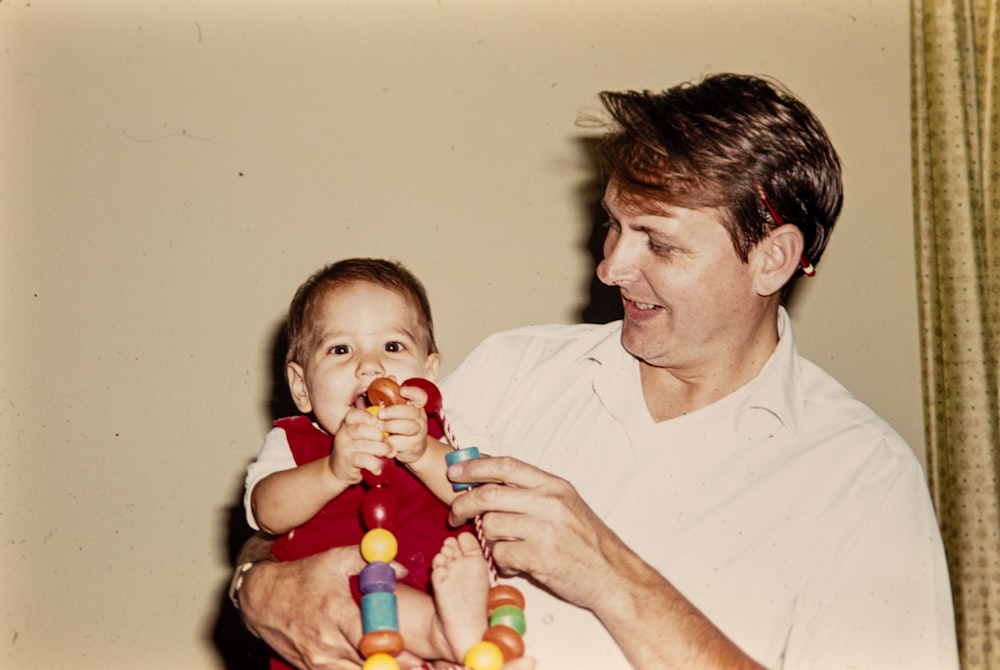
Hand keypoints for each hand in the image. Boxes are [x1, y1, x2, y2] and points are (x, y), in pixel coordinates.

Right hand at [239, 544, 423, 669]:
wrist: (262, 600)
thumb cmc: (302, 577)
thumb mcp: (334, 560)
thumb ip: (370, 562)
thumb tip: (401, 568)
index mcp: (335, 613)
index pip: (369, 638)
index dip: (394, 648)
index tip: (416, 655)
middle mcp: (326, 642)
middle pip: (368, 665)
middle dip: (394, 665)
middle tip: (418, 666)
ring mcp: (318, 660)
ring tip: (401, 666)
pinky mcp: (313, 669)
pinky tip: (373, 666)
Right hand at [331, 408, 394, 483]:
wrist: (339, 470)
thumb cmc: (356, 450)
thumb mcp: (360, 436)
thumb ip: (372, 428)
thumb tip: (392, 425)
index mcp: (347, 424)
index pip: (354, 414)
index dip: (367, 416)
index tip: (377, 422)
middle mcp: (343, 434)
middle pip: (362, 429)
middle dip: (379, 435)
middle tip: (389, 442)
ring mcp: (344, 448)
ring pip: (365, 445)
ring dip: (382, 449)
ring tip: (390, 453)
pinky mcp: (347, 461)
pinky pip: (364, 460)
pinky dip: (375, 464)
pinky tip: (378, 468)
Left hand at [380, 384, 429, 464]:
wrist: (412, 449)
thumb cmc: (398, 426)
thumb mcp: (394, 410)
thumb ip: (389, 395)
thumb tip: (390, 377)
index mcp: (416, 406)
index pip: (421, 396)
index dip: (413, 392)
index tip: (402, 390)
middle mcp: (420, 418)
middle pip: (412, 411)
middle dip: (394, 411)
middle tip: (380, 414)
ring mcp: (419, 433)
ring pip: (409, 427)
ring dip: (392, 426)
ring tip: (380, 427)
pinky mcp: (414, 446)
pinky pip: (402, 443)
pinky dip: (391, 441)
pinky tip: (384, 440)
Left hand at [446, 456, 621, 611]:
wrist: (612, 575)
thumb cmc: (586, 541)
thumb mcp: (565, 504)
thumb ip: (531, 492)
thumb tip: (489, 478)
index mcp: (554, 486)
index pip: (506, 466)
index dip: (475, 466)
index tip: (454, 471)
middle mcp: (549, 503)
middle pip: (489, 495)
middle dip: (463, 503)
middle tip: (454, 514)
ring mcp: (544, 530)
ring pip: (491, 526)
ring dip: (489, 539)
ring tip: (504, 547)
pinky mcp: (539, 557)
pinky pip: (500, 554)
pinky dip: (501, 561)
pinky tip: (515, 564)